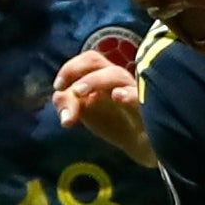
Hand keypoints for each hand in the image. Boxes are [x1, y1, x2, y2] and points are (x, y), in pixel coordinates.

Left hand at [53, 48, 153, 163]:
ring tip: (79, 93)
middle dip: (76, 69)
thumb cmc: (117, 122)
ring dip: (94, 81)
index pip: (86, 60)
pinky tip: (118, 96)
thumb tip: (57, 96)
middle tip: (67, 89)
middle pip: (95, 60)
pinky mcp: (147, 108)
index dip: (70, 68)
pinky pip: (140, 97)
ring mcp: (133, 90)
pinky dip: (128, 95)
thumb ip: (69, 105)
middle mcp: (118, 79)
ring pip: (115, 75)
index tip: (58, 86)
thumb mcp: (87, 114)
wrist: (144, 144)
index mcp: (103, 77)